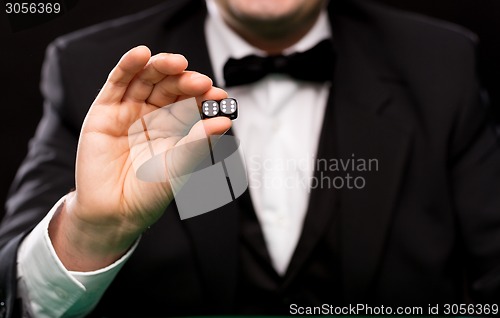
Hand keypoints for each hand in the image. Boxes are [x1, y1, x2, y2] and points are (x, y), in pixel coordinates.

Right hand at [49, 46, 230, 270]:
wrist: (114, 213)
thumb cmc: (149, 193)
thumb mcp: (179, 167)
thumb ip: (198, 143)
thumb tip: (225, 121)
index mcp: (174, 127)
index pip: (191, 103)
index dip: (205, 98)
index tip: (221, 98)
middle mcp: (152, 115)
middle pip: (170, 87)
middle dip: (186, 82)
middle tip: (201, 83)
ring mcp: (129, 110)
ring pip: (146, 79)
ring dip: (161, 67)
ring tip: (178, 63)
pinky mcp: (105, 111)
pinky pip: (117, 83)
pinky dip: (128, 66)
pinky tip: (141, 54)